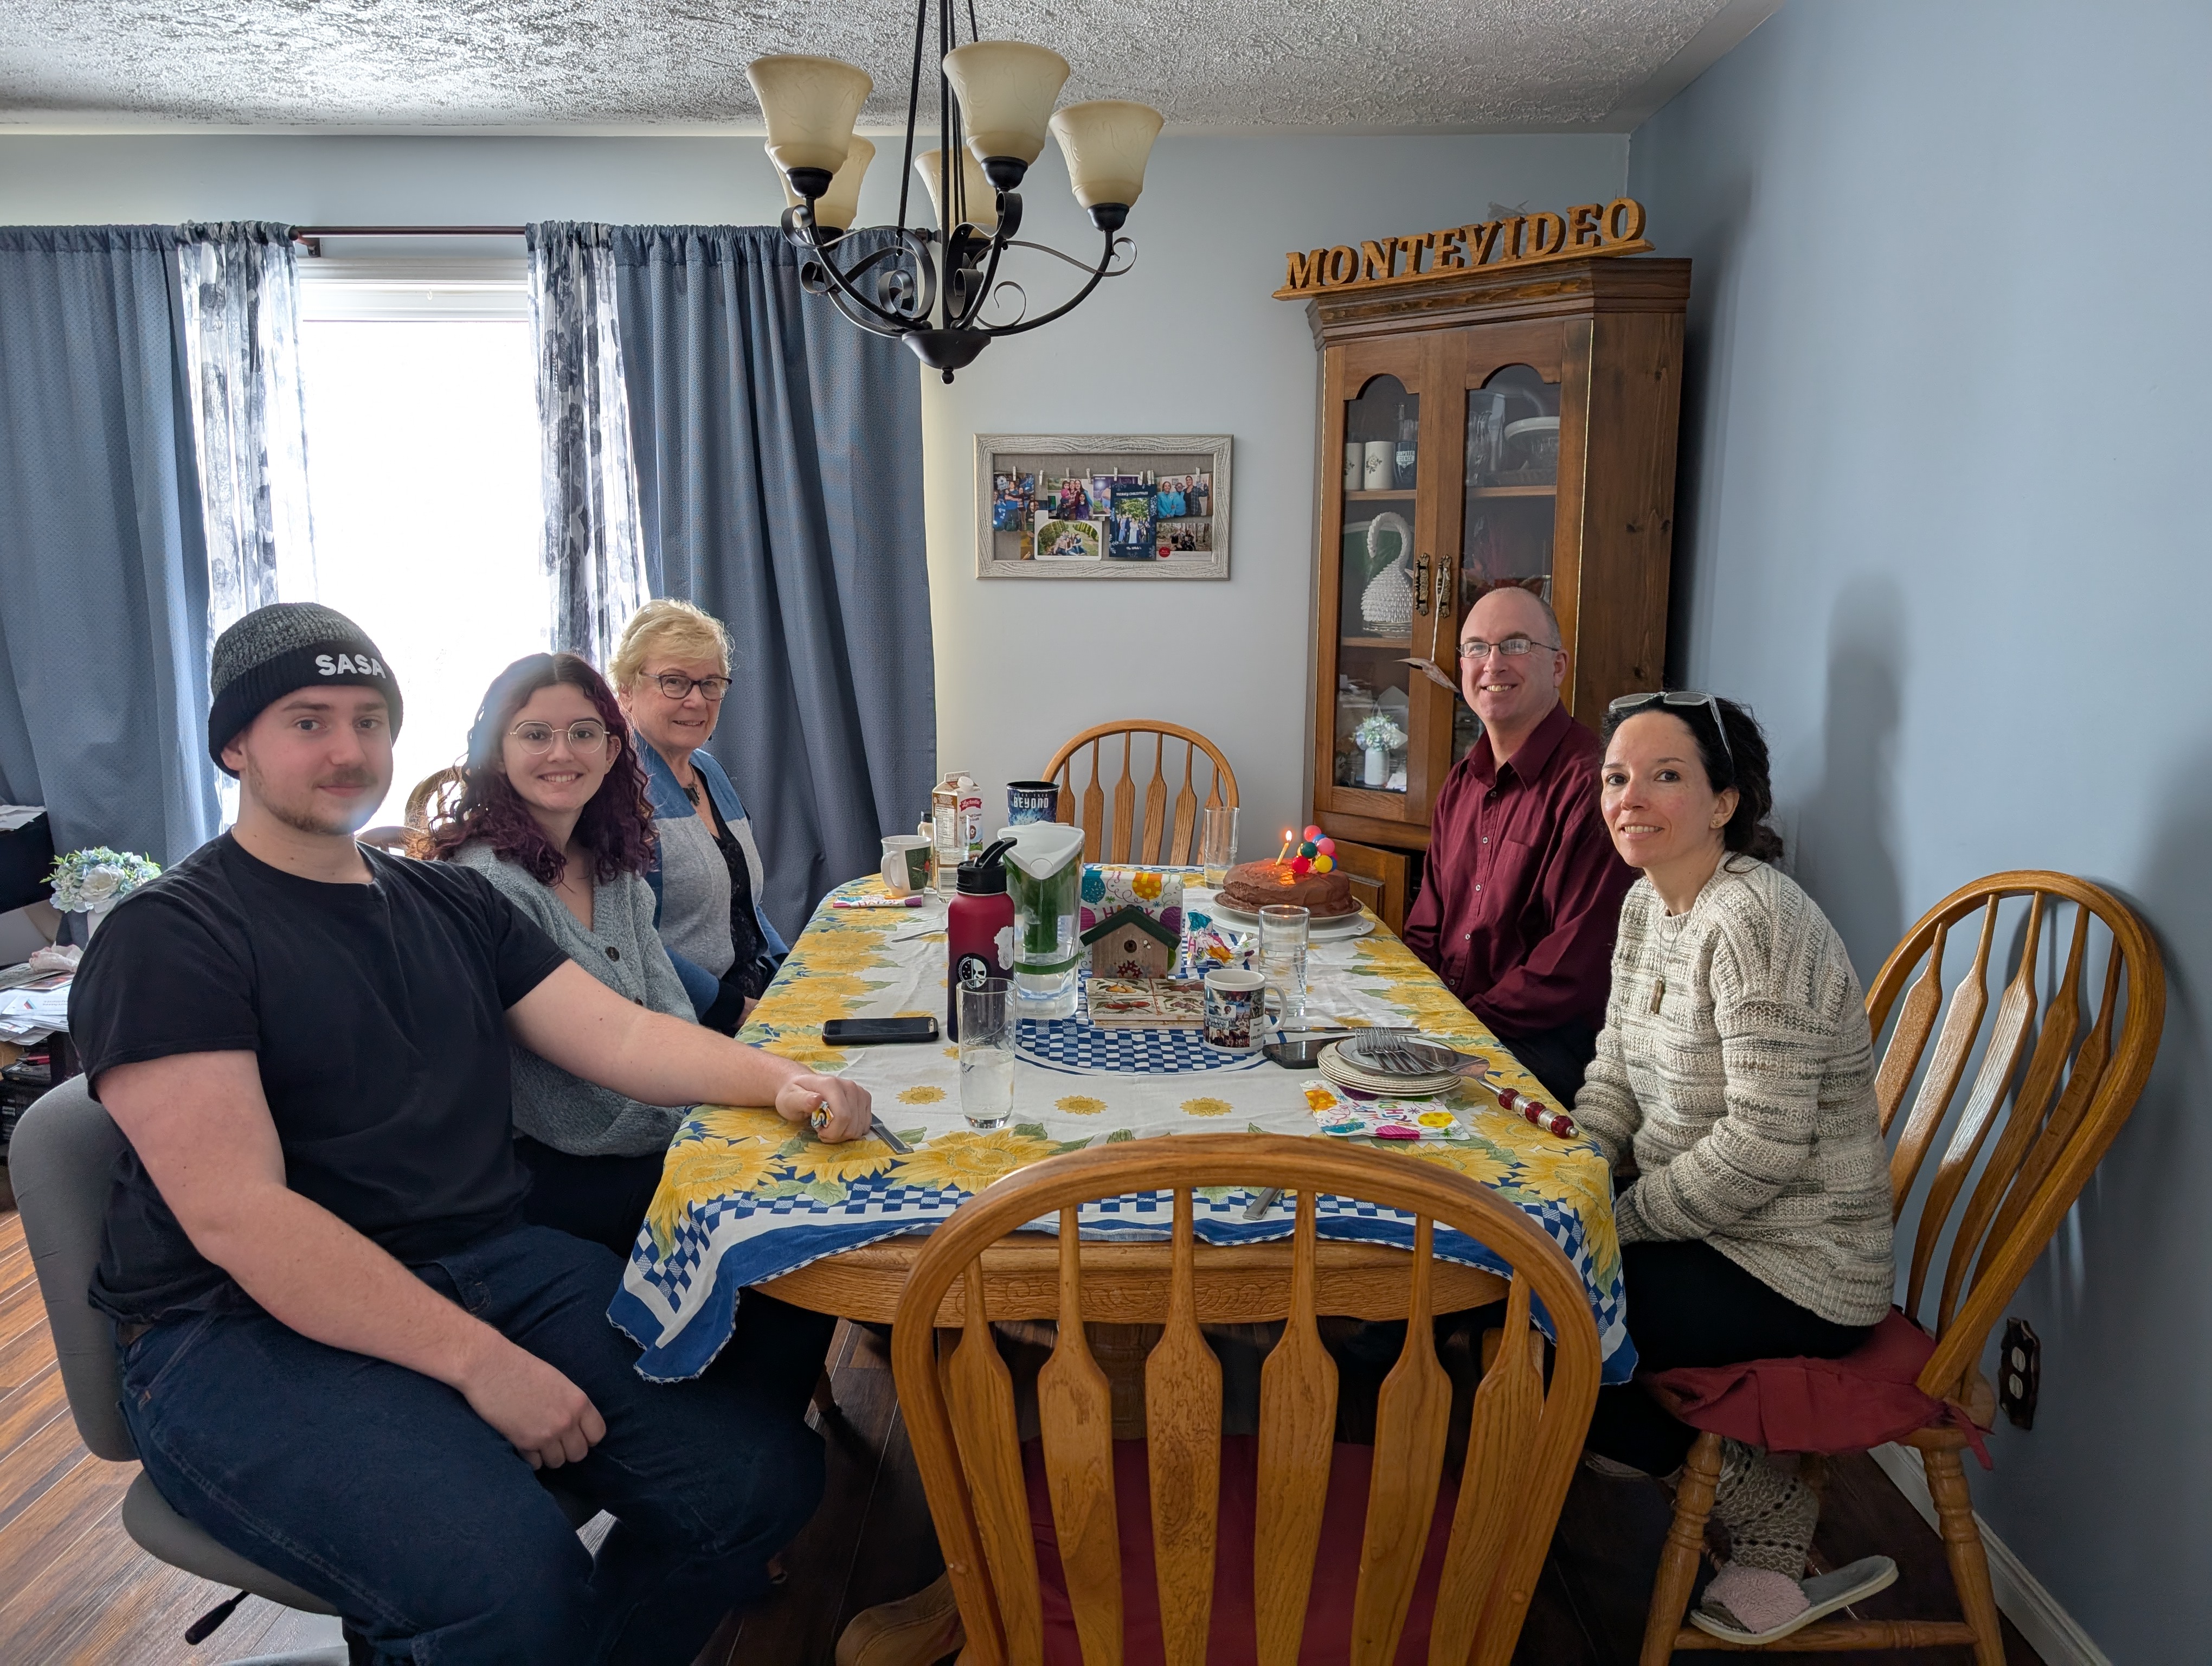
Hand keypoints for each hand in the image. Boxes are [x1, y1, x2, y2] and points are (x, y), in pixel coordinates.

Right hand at [455, 1336, 605, 1468]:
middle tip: (553, 1439)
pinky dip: (530, 1458)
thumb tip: (575, 1425)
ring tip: (536, 1440)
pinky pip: (535, 1464)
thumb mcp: (558, 1382)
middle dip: (567, 1449)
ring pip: (557, 1462)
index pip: (597, 1434)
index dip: (587, 1437)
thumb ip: (570, 1404)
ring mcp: (546, 1434)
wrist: (489, 1366)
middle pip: (579, 1453)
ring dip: (548, 1455)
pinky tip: (523, 1443)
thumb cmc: (522, 1368)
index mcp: (579, 1402)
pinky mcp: (524, 1443)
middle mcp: (567, 1421)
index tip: (575, 1435)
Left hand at [776, 1070, 872, 1141]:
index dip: (832, 1132)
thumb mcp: (790, 1099)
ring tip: (830, 1127)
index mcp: (831, 1084)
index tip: (819, 1132)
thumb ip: (802, 1100)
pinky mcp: (865, 1098)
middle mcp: (849, 1086)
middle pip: (852, 1124)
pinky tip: (841, 1124)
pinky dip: (853, 1129)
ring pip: (860, 1127)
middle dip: (837, 1135)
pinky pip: (865, 1124)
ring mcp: (859, 1091)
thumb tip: (817, 1099)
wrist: (803, 1085)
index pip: (842, 1116)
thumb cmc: (794, 1094)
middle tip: (823, 1131)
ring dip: (844, 1133)